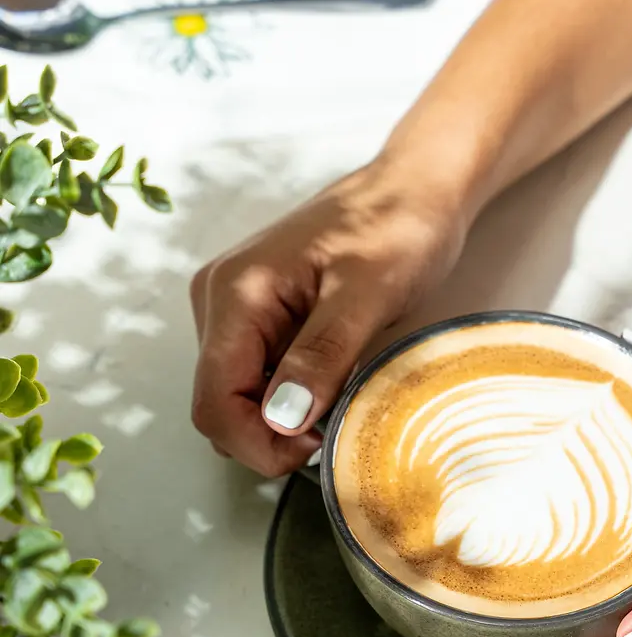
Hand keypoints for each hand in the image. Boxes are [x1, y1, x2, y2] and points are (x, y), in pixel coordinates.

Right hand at [190, 159, 464, 474]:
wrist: (412, 189)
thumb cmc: (396, 228)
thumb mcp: (369, 294)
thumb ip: (322, 355)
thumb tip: (282, 420)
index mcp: (235, 292)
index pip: (215, 402)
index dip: (260, 443)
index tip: (319, 447)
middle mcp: (219, 301)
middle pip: (220, 406)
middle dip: (272, 435)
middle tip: (337, 426)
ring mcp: (234, 310)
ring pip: (240, 399)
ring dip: (285, 418)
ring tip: (341, 392)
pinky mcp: (257, 318)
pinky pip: (259, 378)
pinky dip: (293, 396)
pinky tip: (333, 377)